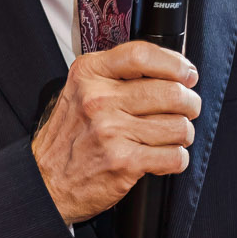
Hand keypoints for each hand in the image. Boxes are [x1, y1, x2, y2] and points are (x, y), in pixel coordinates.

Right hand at [32, 41, 201, 225]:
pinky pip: (174, 156)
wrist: (46, 182)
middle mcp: (99, 99)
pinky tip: (165, 157)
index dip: (174, 63)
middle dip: (190, 103)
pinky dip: (177, 159)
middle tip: (188, 109)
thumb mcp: (80, 91)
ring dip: (184, 134)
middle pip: (170, 92)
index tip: (187, 73)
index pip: (141, 55)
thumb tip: (170, 69)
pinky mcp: (124, 162)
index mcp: (89, 74)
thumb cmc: (70, 137)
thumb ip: (115, 75)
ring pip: (178, 125)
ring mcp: (112, 131)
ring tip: (173, 136)